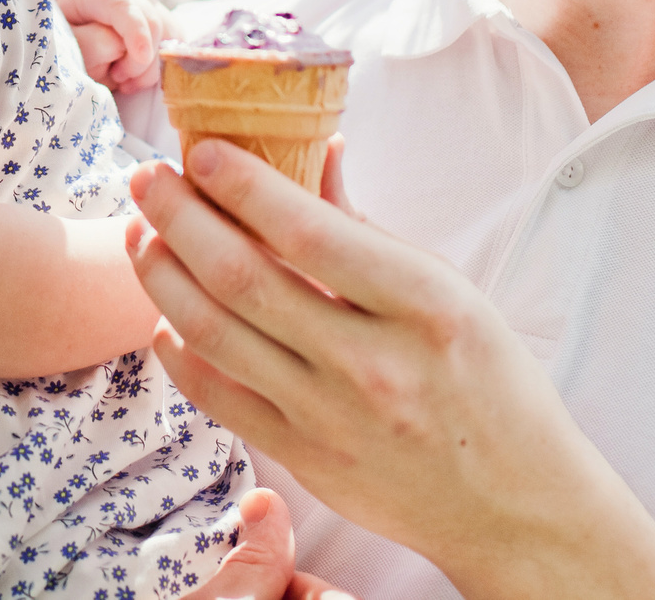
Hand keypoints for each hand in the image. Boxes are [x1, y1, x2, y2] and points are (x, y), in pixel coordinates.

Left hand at [60, 0, 169, 91]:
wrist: (75, 54)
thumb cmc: (66, 49)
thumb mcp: (67, 48)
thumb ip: (91, 44)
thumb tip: (121, 46)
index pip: (123, 4)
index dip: (137, 30)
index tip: (143, 57)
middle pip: (152, 22)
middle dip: (139, 60)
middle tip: (116, 76)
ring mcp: (148, 11)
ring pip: (168, 39)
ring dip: (147, 69)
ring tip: (121, 77)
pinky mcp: (163, 29)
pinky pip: (174, 51)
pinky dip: (158, 70)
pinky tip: (135, 77)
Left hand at [127, 140, 654, 599]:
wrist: (514, 505)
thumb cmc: (490, 384)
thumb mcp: (453, 293)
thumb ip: (371, 228)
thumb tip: (318, 149)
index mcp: (422, 306)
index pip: (311, 232)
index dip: (243, 184)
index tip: (199, 149)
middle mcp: (372, 363)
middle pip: (244, 279)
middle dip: (179, 218)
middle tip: (145, 178)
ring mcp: (330, 417)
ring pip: (215, 335)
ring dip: (162, 276)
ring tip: (141, 233)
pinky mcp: (303, 459)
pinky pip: (217, 396)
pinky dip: (178, 351)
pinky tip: (163, 313)